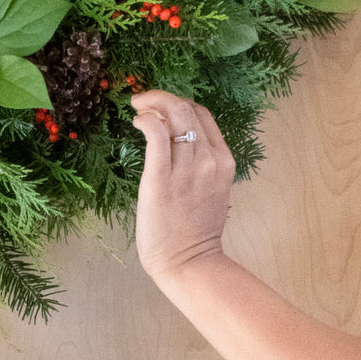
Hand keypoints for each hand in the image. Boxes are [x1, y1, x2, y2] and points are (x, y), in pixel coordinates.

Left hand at [130, 89, 236, 284]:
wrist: (189, 262)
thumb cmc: (195, 231)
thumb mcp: (211, 190)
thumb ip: (201, 165)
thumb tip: (177, 141)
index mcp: (223, 161)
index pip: (203, 115)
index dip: (180, 103)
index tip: (161, 107)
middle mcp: (208, 159)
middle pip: (187, 109)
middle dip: (162, 97)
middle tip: (143, 101)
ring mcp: (187, 168)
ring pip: (172, 116)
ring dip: (151, 105)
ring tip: (138, 110)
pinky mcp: (161, 178)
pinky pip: (156, 133)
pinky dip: (146, 119)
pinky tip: (137, 122)